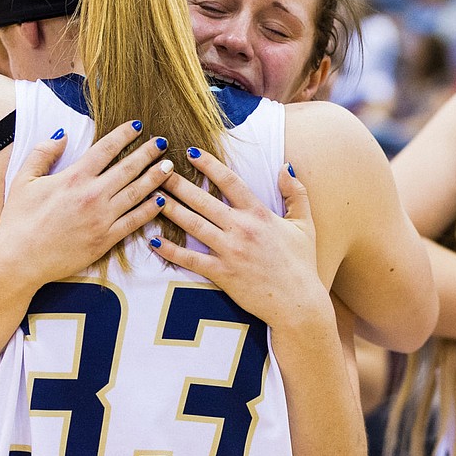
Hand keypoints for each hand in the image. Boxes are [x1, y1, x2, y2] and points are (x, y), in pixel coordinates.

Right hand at [0, 121, 171, 287]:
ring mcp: (101, 218)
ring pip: (137, 193)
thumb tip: (62, 135)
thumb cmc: (18, 220)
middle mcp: (92, 195)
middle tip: (163, 142)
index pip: (105, 149)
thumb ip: (43, 153)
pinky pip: (134, 222)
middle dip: (148, 153)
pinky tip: (162, 200)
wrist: (18, 260)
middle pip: (128, 168)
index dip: (124, 134)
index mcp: (73, 177)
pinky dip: (150, 210)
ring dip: (155, 178)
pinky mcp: (105, 240)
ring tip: (170, 167)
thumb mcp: (23, 180)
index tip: (138, 125)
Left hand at [151, 150, 327, 326]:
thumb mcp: (304, 224)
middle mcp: (241, 229)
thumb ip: (295, 192)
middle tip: (158, 171)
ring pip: (193, 225)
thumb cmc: (301, 263)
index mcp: (259, 214)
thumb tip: (285, 166)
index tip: (191, 152)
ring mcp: (229, 251)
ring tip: (151, 196)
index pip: (230, 182)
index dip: (209, 164)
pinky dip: (171, 250)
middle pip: (203, 200)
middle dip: (178, 184)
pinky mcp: (222, 273)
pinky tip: (153, 241)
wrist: (298, 302)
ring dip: (170, 209)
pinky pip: (191, 259)